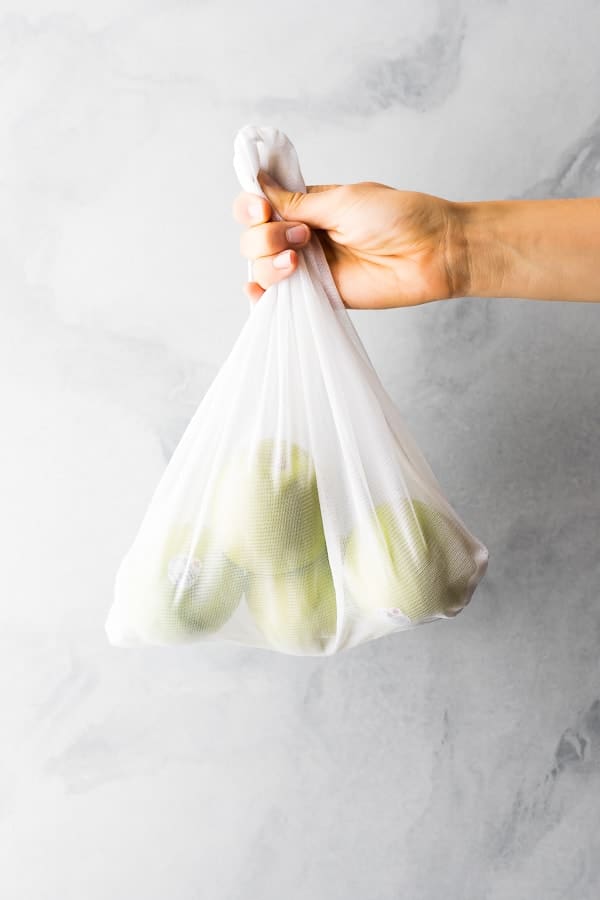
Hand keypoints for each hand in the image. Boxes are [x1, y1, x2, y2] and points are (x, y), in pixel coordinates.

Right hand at [232, 171, 465, 308]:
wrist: (431, 252)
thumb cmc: (397, 217)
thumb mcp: (342, 200)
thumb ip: (297, 202)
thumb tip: (259, 185)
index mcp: (308, 207)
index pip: (259, 205)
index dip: (249, 207)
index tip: (261, 209)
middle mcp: (303, 236)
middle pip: (253, 238)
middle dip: (264, 236)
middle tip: (302, 237)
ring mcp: (310, 267)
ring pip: (261, 267)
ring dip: (267, 263)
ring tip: (297, 261)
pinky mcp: (319, 295)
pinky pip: (279, 299)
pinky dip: (261, 296)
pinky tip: (260, 290)